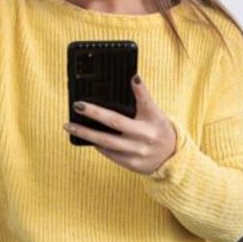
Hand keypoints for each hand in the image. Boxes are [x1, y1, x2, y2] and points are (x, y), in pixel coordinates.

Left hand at [63, 75, 177, 175]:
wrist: (172, 158)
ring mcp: (138, 151)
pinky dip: (98, 145)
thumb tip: (133, 78)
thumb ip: (143, 98)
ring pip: (107, 142)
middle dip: (94, 113)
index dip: (140, 90)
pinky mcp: (132, 164)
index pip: (146, 102)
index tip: (132, 77)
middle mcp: (145, 136)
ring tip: (70, 126)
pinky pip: (110, 154)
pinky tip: (87, 138)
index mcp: (153, 119)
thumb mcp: (156, 113)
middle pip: (115, 122)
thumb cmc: (159, 130)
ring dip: (87, 133)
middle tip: (77, 105)